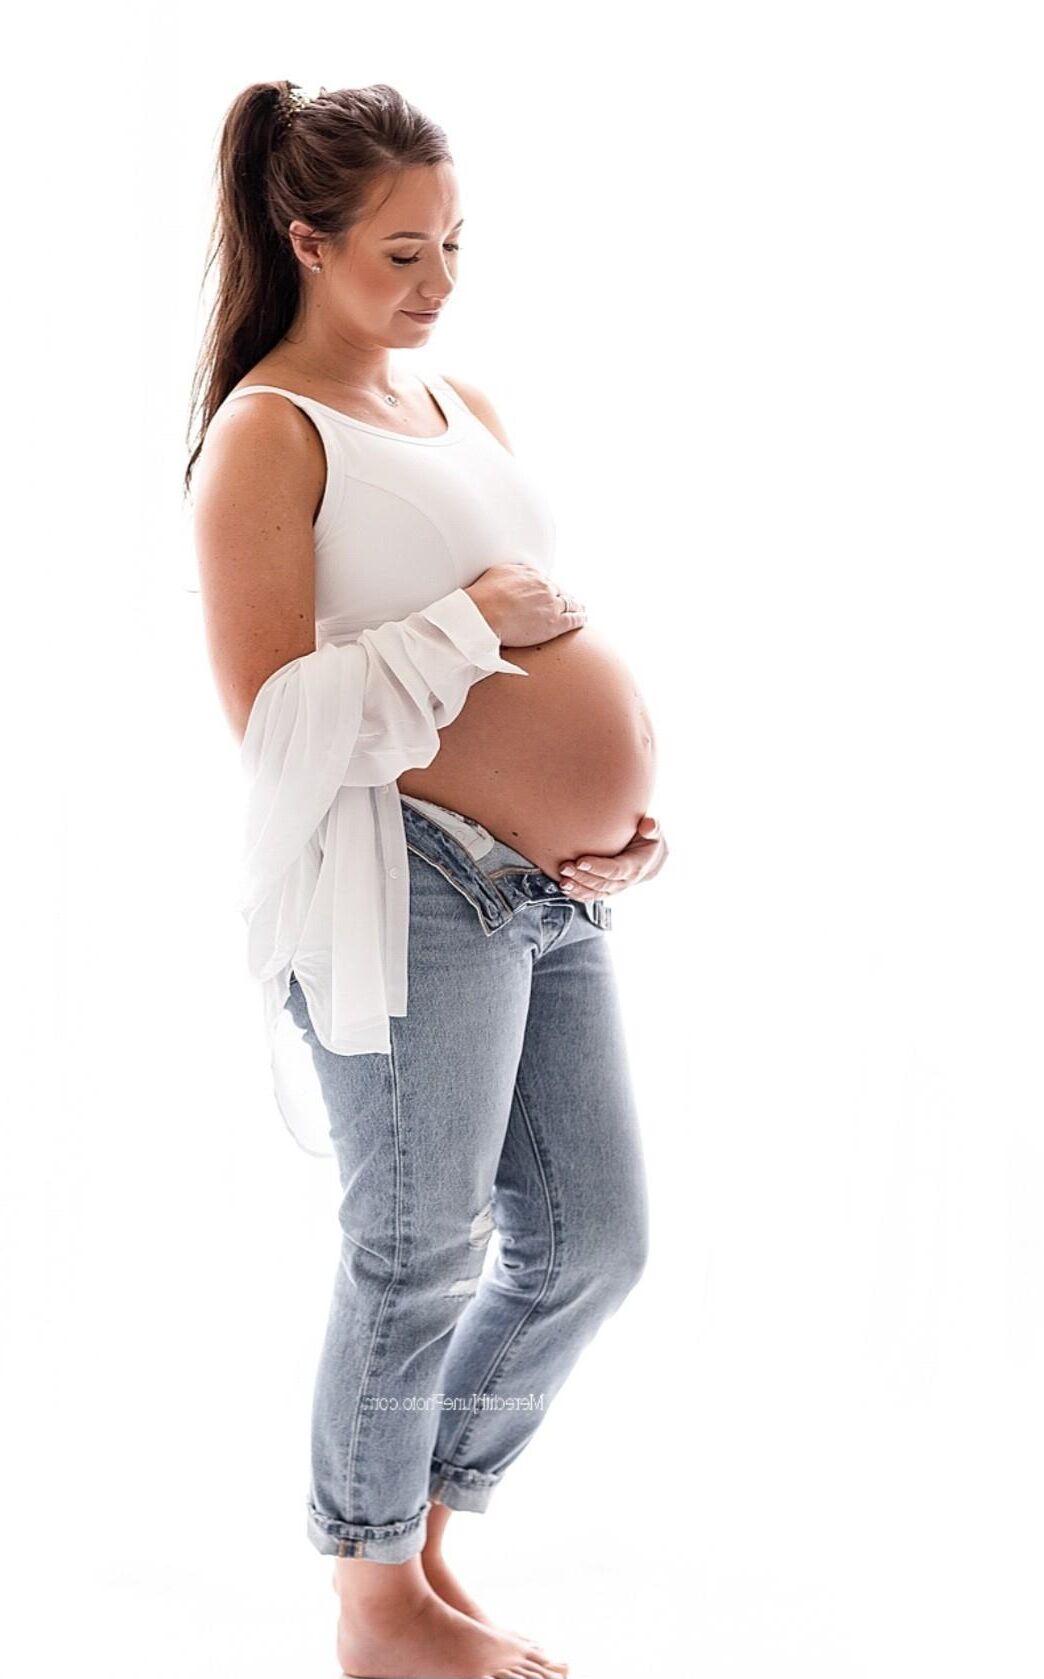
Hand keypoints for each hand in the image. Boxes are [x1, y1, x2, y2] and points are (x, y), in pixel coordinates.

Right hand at [466, 562, 586, 646]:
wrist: (484, 614)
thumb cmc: (484, 596)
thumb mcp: (497, 573)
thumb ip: (511, 573)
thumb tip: (516, 574)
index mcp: (531, 575)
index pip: (544, 582)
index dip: (547, 589)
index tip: (548, 592)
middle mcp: (544, 587)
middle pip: (559, 591)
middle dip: (563, 596)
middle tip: (567, 601)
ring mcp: (551, 604)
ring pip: (570, 604)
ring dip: (575, 606)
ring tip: (580, 609)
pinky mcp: (555, 623)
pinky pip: (573, 619)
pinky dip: (580, 618)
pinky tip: (583, 619)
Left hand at [556, 815, 667, 901]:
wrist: (650, 858)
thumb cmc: (648, 840)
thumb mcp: (654, 831)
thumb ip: (652, 827)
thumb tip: (648, 825)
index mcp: (636, 866)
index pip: (616, 870)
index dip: (598, 867)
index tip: (580, 860)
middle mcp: (626, 881)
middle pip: (602, 883)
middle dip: (582, 877)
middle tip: (564, 866)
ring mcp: (615, 888)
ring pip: (595, 893)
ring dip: (577, 887)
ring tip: (562, 880)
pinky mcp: (607, 891)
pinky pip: (592, 896)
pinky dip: (578, 894)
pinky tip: (565, 887)